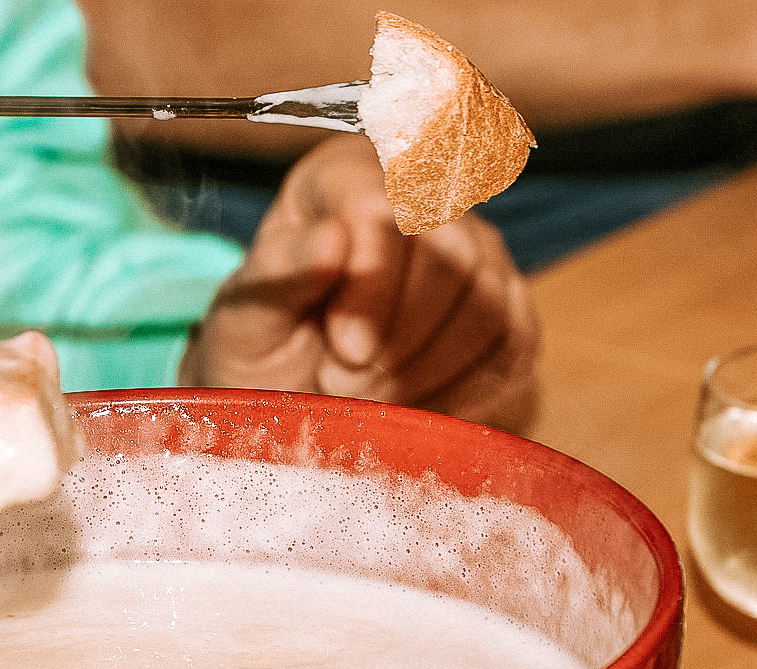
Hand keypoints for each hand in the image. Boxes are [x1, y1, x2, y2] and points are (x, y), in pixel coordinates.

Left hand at [180, 134, 537, 429]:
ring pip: (488, 304)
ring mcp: (477, 252)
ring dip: (424, 372)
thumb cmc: (263, 348)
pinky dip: (459, 392)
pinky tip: (408, 404)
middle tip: (343, 384)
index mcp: (345, 176)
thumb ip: (279, 277)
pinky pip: (510, 349)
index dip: (372, 283)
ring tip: (366, 396)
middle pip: (451, 253)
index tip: (343, 350)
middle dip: (398, 340)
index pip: (386, 205)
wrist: (295, 396)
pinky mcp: (509, 311)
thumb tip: (330, 240)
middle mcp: (424, 198)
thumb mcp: (245, 320)